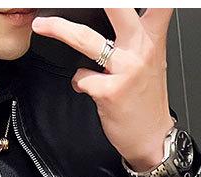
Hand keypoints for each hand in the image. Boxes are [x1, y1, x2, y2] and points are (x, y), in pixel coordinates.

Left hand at [31, 9, 175, 171]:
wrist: (152, 138)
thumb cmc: (147, 101)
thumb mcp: (153, 60)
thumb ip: (140, 35)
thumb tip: (116, 15)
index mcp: (153, 38)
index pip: (158, 4)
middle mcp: (141, 49)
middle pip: (117, 7)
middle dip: (95, 0)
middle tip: (64, 0)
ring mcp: (125, 70)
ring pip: (85, 39)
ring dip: (59, 29)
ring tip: (42, 26)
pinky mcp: (110, 92)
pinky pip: (81, 78)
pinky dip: (78, 82)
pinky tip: (87, 88)